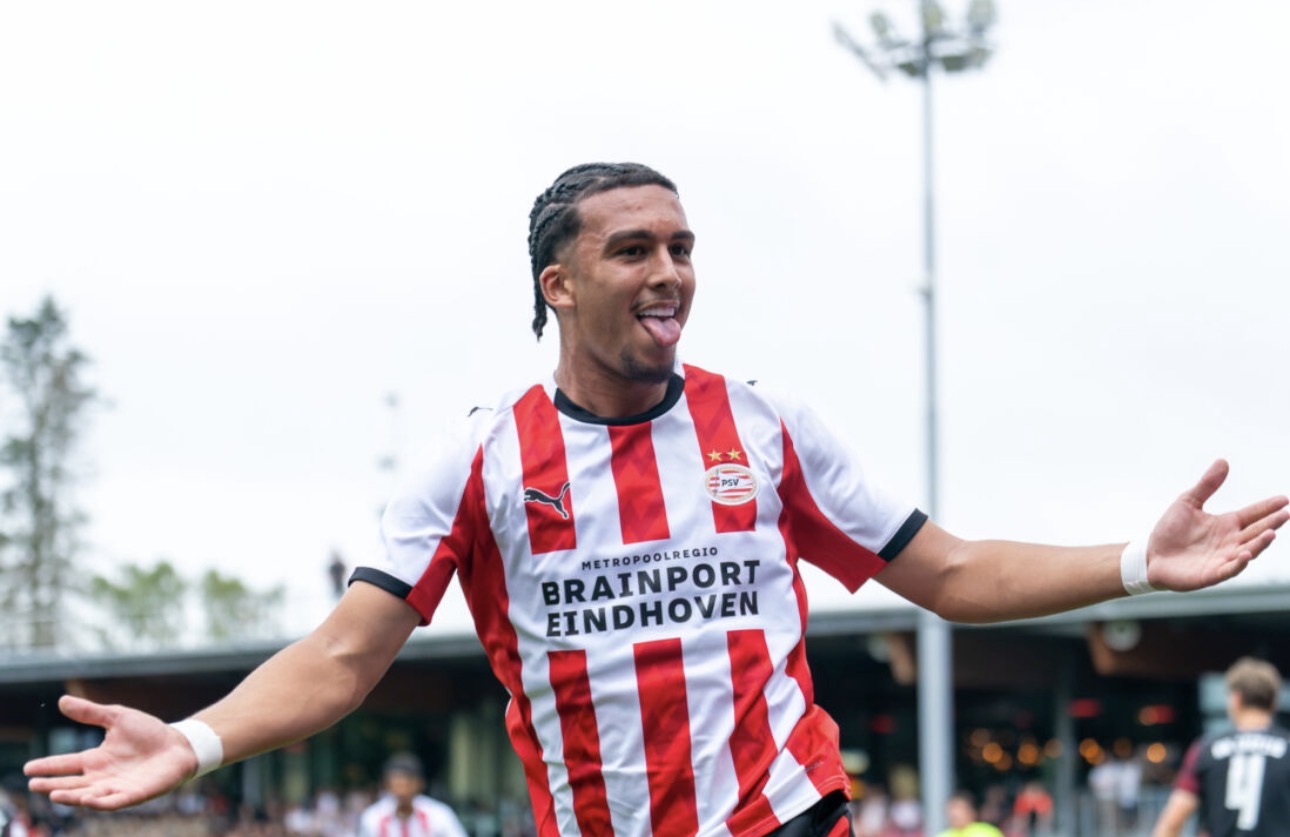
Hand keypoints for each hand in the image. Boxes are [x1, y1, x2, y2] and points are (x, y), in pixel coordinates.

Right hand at [24, 695, 198, 809]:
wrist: (179, 744)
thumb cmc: (149, 732)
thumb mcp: (117, 717)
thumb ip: (90, 713)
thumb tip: (61, 700)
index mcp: (97, 759)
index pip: (67, 764)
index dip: (48, 766)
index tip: (28, 768)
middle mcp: (103, 776)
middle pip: (73, 783)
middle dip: (53, 785)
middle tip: (34, 785)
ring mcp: (118, 787)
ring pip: (89, 795)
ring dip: (72, 796)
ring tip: (54, 793)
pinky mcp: (135, 794)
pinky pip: (114, 801)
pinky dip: (101, 802)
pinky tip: (88, 799)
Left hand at [1147, 459, 1288, 591]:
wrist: (1150, 555)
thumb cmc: (1170, 530)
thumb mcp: (1187, 502)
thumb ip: (1206, 485)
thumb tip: (1223, 461)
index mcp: (1226, 524)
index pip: (1253, 514)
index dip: (1268, 507)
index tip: (1285, 499)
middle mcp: (1230, 542)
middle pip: (1256, 531)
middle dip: (1271, 523)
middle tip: (1286, 514)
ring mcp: (1223, 559)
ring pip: (1248, 551)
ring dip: (1260, 543)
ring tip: (1271, 533)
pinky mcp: (1211, 574)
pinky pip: (1230, 569)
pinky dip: (1239, 563)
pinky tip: (1245, 554)